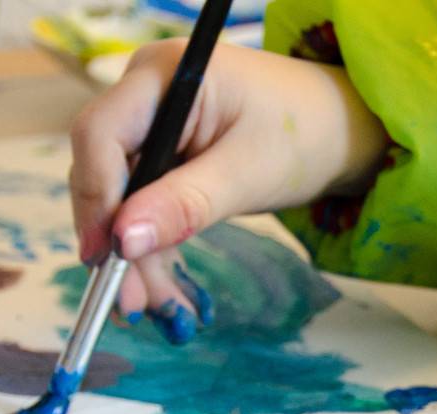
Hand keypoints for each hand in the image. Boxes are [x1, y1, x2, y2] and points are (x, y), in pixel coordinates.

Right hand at [69, 40, 386, 341]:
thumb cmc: (304, 133)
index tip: (106, 258)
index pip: (100, 135)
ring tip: (164, 314)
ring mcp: (150, 129)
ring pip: (120, 203)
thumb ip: (184, 204)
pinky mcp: (161, 160)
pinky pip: (143, 212)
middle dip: (119, 243)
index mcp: (163, 76)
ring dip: (137, 262)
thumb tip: (122, 241)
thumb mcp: (247, 173)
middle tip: (133, 307)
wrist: (340, 130)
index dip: (96, 199)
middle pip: (103, 174)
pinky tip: (171, 297)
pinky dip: (155, 255)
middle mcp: (143, 96)